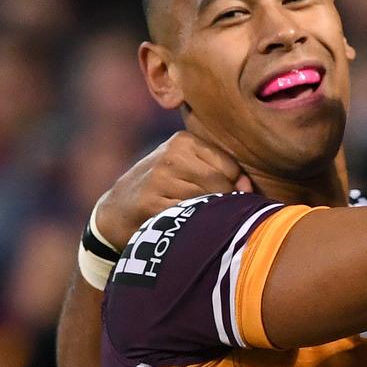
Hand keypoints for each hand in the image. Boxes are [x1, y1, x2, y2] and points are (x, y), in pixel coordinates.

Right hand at [94, 131, 249, 245]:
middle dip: (222, 203)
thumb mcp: (187, 169)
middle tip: (210, 213)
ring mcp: (159, 178)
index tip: (222, 197)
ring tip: (195, 217)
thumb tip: (248, 187)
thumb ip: (221, 172)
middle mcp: (171, 156)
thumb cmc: (164, 189)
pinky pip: (188, 216)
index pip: (230, 167)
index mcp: (183, 141)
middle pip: (220, 184)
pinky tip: (182, 224)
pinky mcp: (150, 202)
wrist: (117, 210)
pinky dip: (192, 224)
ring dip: (207, 215)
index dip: (234, 186)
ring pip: (206, 201)